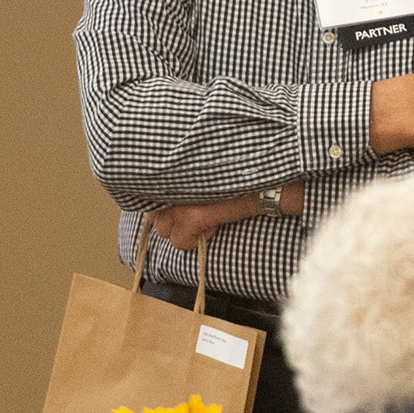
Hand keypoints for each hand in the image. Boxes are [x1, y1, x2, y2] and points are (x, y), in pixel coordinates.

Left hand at [149, 183, 301, 249]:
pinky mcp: (191, 216)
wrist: (265, 183)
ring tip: (207, 217)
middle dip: (174, 220)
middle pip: (154, 217)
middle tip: (198, 213)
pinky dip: (196, 240)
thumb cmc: (237, 177)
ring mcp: (178, 200)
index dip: (165, 208)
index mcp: (171, 169)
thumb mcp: (203, 175)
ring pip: (164, 232)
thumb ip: (181, 184)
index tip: (182, 207)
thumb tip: (162, 208)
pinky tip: (214, 225)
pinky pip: (180, 243)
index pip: (148, 198)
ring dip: (184, 230)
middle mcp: (170, 181)